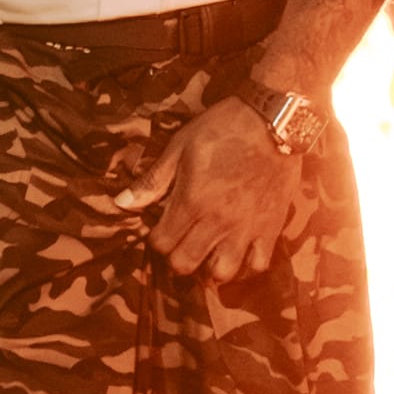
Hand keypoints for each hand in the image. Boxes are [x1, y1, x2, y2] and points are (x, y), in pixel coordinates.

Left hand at [114, 96, 298, 281]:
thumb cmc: (222, 128)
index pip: (162, 243)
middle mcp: (217, 222)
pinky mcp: (270, 228)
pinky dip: (246, 266)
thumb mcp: (180, 146)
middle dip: (177, 257)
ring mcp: (246, 228)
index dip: (156, 239)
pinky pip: (259, 264)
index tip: (161, 228)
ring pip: (222, 273)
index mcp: (192, 201)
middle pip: (186, 264)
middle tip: (181, 242)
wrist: (273, 120)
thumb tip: (120, 203)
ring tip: (208, 253)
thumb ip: (153, 180)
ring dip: (209, 268)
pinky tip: (239, 254)